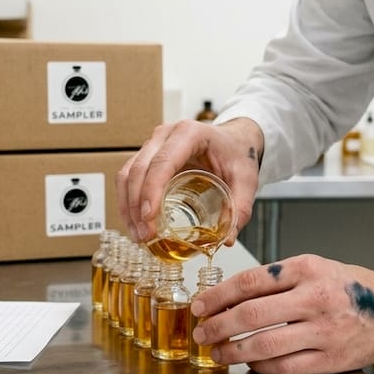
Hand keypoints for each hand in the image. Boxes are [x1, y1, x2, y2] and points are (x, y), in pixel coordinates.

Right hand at [117, 118, 263, 243]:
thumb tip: (228, 239)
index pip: (163, 162)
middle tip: (144, 235)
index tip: (149, 218)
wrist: (234, 140)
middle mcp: (166, 135)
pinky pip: (128, 177)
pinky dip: (128, 201)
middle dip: (136, 205)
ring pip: (127, 174)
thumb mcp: (246, 179)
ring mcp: (153, 144)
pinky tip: (135, 223)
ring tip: (138, 234)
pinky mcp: (147, 156)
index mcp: (190, 134)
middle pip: (139, 169)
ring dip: (128, 206)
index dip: (151, 190)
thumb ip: (240, 208)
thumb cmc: (237, 154)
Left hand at [191, 254, 373, 373]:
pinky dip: (261, 366)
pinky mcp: (331, 358)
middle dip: (218, 326)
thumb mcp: (315, 267)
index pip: (249, 281)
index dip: (218, 296)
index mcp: (306, 268)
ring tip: (218, 352)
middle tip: (201, 333)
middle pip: (252, 314)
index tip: (199, 306)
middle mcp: (315, 297)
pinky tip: (249, 362)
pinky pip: (285, 366)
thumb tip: (228, 298)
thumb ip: (276, 279)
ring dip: (234, 350)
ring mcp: (324, 330)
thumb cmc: (349, 287)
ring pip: (265, 344)